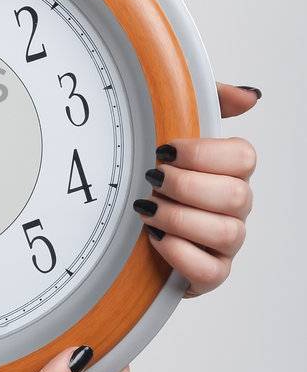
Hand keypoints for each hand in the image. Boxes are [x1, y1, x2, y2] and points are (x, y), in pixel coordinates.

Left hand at [133, 82, 259, 297]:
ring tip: (148, 211)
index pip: (243, 158)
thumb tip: (250, 96)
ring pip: (227, 233)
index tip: (164, 151)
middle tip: (152, 181)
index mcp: (229, 171)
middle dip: (186, 187)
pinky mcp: (209, 274)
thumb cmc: (152, 178)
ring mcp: (225, 243)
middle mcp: (234, 207)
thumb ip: (210, 103)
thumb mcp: (171, 128)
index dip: (204, 154)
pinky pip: (212, 272)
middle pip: (237, 195)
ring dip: (180, 219)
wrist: (122, 229)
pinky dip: (181, 255)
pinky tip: (156, 240)